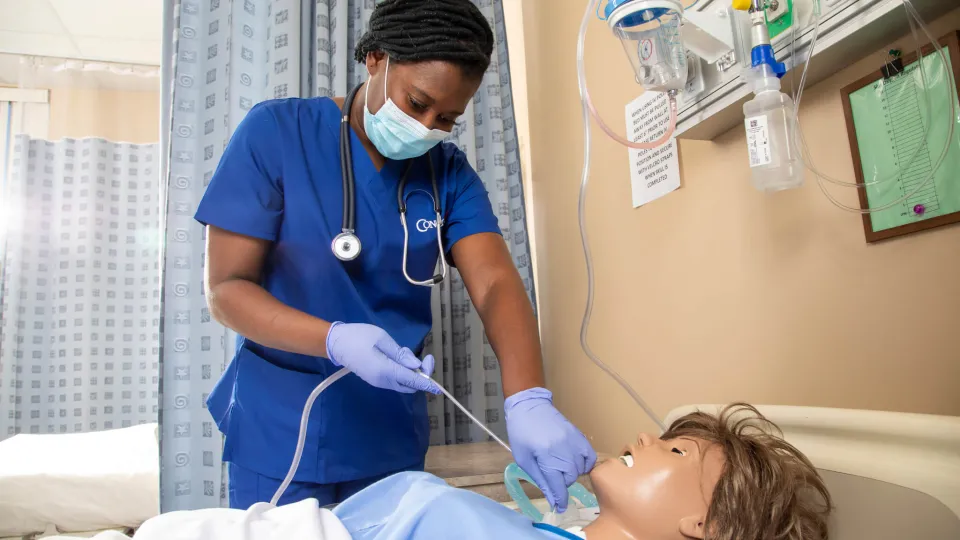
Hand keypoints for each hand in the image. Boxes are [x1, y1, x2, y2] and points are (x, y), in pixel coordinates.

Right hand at [325, 322, 440, 393]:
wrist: (335, 343)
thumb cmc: (358, 336)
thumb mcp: (381, 339)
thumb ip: (400, 354)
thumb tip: (416, 365)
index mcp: (384, 370)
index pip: (411, 380)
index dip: (426, 383)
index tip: (438, 387)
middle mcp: (382, 380)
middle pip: (409, 385)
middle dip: (422, 375)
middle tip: (427, 357)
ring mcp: (378, 382)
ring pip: (403, 384)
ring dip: (412, 373)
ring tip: (406, 353)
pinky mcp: (375, 379)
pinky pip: (395, 380)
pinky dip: (404, 373)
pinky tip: (399, 357)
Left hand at [505, 388, 595, 512]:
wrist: (528, 405)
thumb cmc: (521, 432)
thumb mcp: (524, 459)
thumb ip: (540, 479)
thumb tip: (552, 497)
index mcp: (546, 456)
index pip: (558, 485)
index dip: (559, 500)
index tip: (559, 508)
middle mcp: (563, 450)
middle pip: (570, 478)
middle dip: (562, 483)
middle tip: (552, 478)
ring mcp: (573, 441)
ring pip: (580, 469)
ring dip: (572, 473)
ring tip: (560, 467)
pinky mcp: (578, 435)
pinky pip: (589, 456)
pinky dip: (584, 463)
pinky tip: (574, 463)